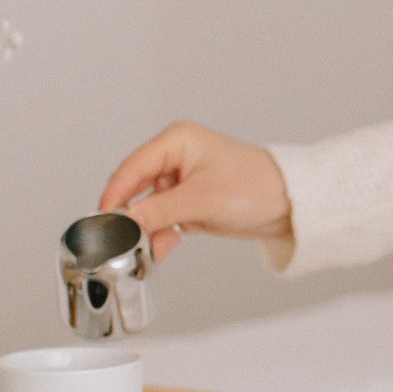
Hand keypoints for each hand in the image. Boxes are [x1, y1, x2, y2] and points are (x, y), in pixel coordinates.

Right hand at [97, 122, 292, 262]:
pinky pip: (163, 219)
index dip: (115, 194)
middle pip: (136, 187)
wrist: (289, 204)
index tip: (103, 219)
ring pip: (148, 208)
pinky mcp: (188, 202)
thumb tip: (125, 221)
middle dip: (130, 215)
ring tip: (144, 250)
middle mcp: (175, 157)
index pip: (133, 167)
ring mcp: (181, 181)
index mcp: (177, 141)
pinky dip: (160, 234)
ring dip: (146, 229)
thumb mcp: (201, 200)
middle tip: (121, 240)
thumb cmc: (255, 187)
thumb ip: (159, 210)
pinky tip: (159, 250)